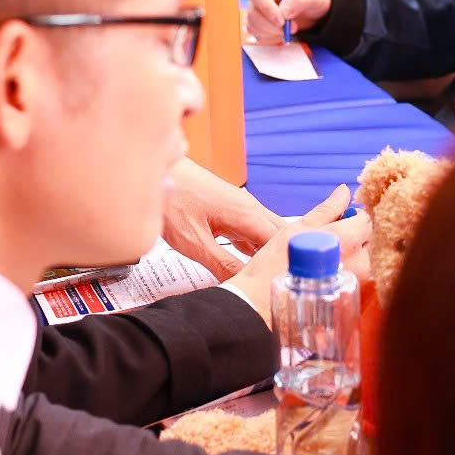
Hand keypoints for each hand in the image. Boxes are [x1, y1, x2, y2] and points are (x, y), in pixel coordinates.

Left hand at [164, 157, 282, 275]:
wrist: (158, 170)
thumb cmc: (173, 202)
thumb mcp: (195, 243)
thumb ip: (222, 264)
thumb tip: (244, 284)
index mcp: (248, 216)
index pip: (284, 244)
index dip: (290, 264)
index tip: (295, 282)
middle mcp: (251, 209)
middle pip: (282, 237)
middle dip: (286, 258)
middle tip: (290, 284)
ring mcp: (242, 208)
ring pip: (268, 233)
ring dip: (271, 253)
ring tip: (276, 278)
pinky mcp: (231, 210)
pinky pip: (253, 230)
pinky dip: (256, 246)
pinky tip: (253, 262)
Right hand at [223, 186, 371, 318]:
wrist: (263, 302)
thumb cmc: (276, 263)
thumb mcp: (299, 227)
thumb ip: (327, 209)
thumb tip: (344, 191)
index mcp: (348, 239)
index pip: (366, 220)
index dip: (353, 217)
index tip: (339, 220)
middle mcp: (358, 262)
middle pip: (368, 242)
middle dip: (354, 237)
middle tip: (329, 239)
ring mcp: (356, 283)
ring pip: (364, 261)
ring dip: (351, 255)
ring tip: (325, 257)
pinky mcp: (350, 298)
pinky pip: (357, 279)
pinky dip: (346, 272)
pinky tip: (326, 272)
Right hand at [245, 0, 329, 42]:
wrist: (313, 8)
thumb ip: (298, 0)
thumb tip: (283, 12)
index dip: (266, 7)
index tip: (282, 21)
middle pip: (252, 11)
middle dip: (271, 25)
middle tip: (292, 29)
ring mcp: (257, 9)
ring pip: (253, 25)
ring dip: (272, 33)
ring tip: (290, 30)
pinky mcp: (258, 22)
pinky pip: (257, 34)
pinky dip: (271, 38)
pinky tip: (283, 34)